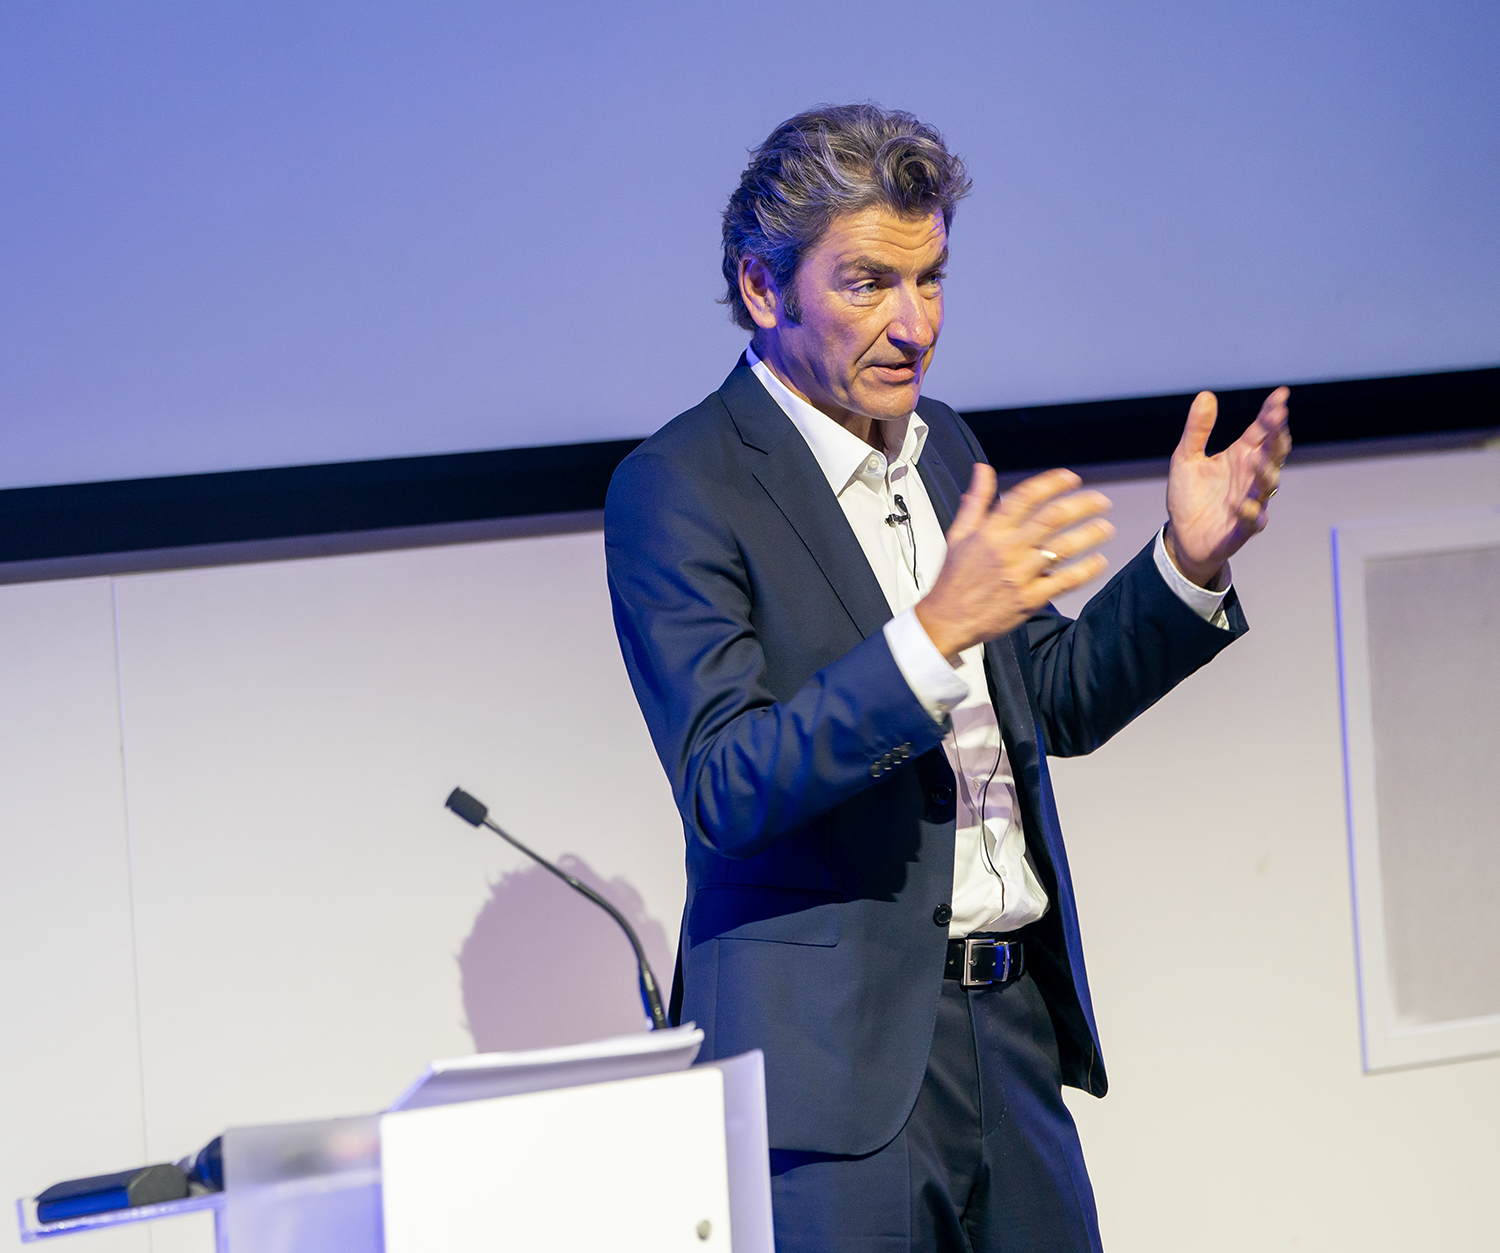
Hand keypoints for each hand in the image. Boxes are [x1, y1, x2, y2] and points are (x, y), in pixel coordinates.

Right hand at [916, 465, 1114, 657]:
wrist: (948, 619)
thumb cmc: (955, 579)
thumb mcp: (958, 533)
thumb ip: (976, 500)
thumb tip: (982, 471)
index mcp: (991, 531)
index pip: (1026, 496)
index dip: (1052, 483)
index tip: (1071, 479)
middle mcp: (1008, 549)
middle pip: (1052, 518)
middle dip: (1082, 505)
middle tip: (1099, 501)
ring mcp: (1020, 574)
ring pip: (1062, 548)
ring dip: (1089, 535)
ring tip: (1105, 528)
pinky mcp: (1029, 599)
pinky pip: (1064, 582)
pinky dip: (1085, 571)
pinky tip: (1098, 562)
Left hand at [1164, 387, 1290, 587]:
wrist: (1182, 535)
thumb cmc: (1189, 495)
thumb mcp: (1186, 458)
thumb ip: (1197, 430)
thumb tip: (1205, 396)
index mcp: (1241, 456)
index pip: (1262, 431)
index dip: (1272, 413)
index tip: (1281, 395)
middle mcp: (1251, 476)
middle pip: (1273, 454)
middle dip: (1276, 436)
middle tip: (1276, 419)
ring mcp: (1251, 501)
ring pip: (1269, 485)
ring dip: (1265, 472)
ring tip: (1257, 460)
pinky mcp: (1242, 528)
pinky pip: (1253, 520)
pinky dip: (1248, 512)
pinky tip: (1240, 503)